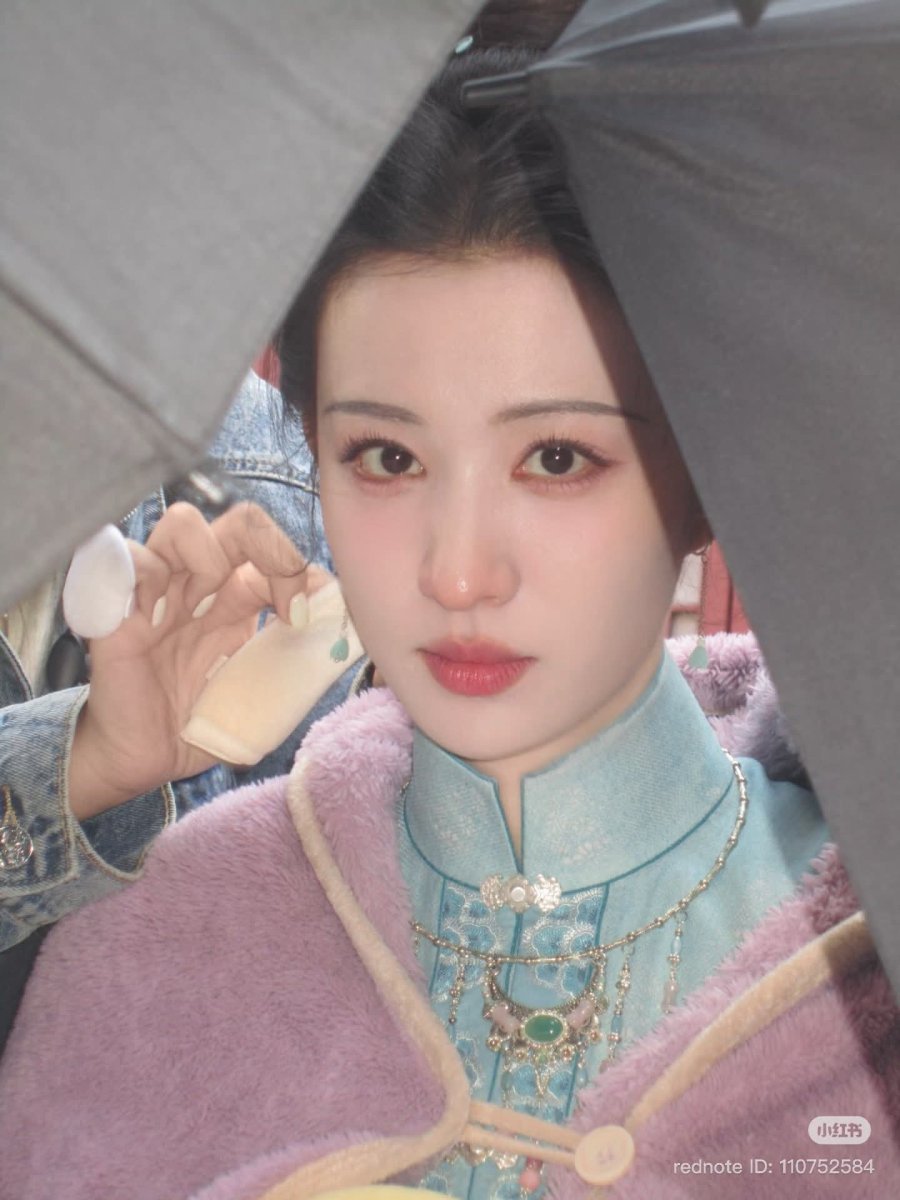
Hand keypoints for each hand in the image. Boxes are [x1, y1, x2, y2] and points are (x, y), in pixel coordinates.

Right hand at [68, 502, 326, 818]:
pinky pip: (128, 559)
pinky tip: (157, 617)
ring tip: (205, 602)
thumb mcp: (264, 700)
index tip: (302, 618)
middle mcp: (200, 587)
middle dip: (269, 547)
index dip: (298, 572)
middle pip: (238, 523)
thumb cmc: (200, 727)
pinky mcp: (116, 610)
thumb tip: (340, 639)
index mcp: (236, 601)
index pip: (275, 552)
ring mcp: (157, 593)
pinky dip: (147, 573)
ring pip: (183, 524)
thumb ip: (299, 668)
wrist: (145, 762)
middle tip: (279, 601)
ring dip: (207, 555)